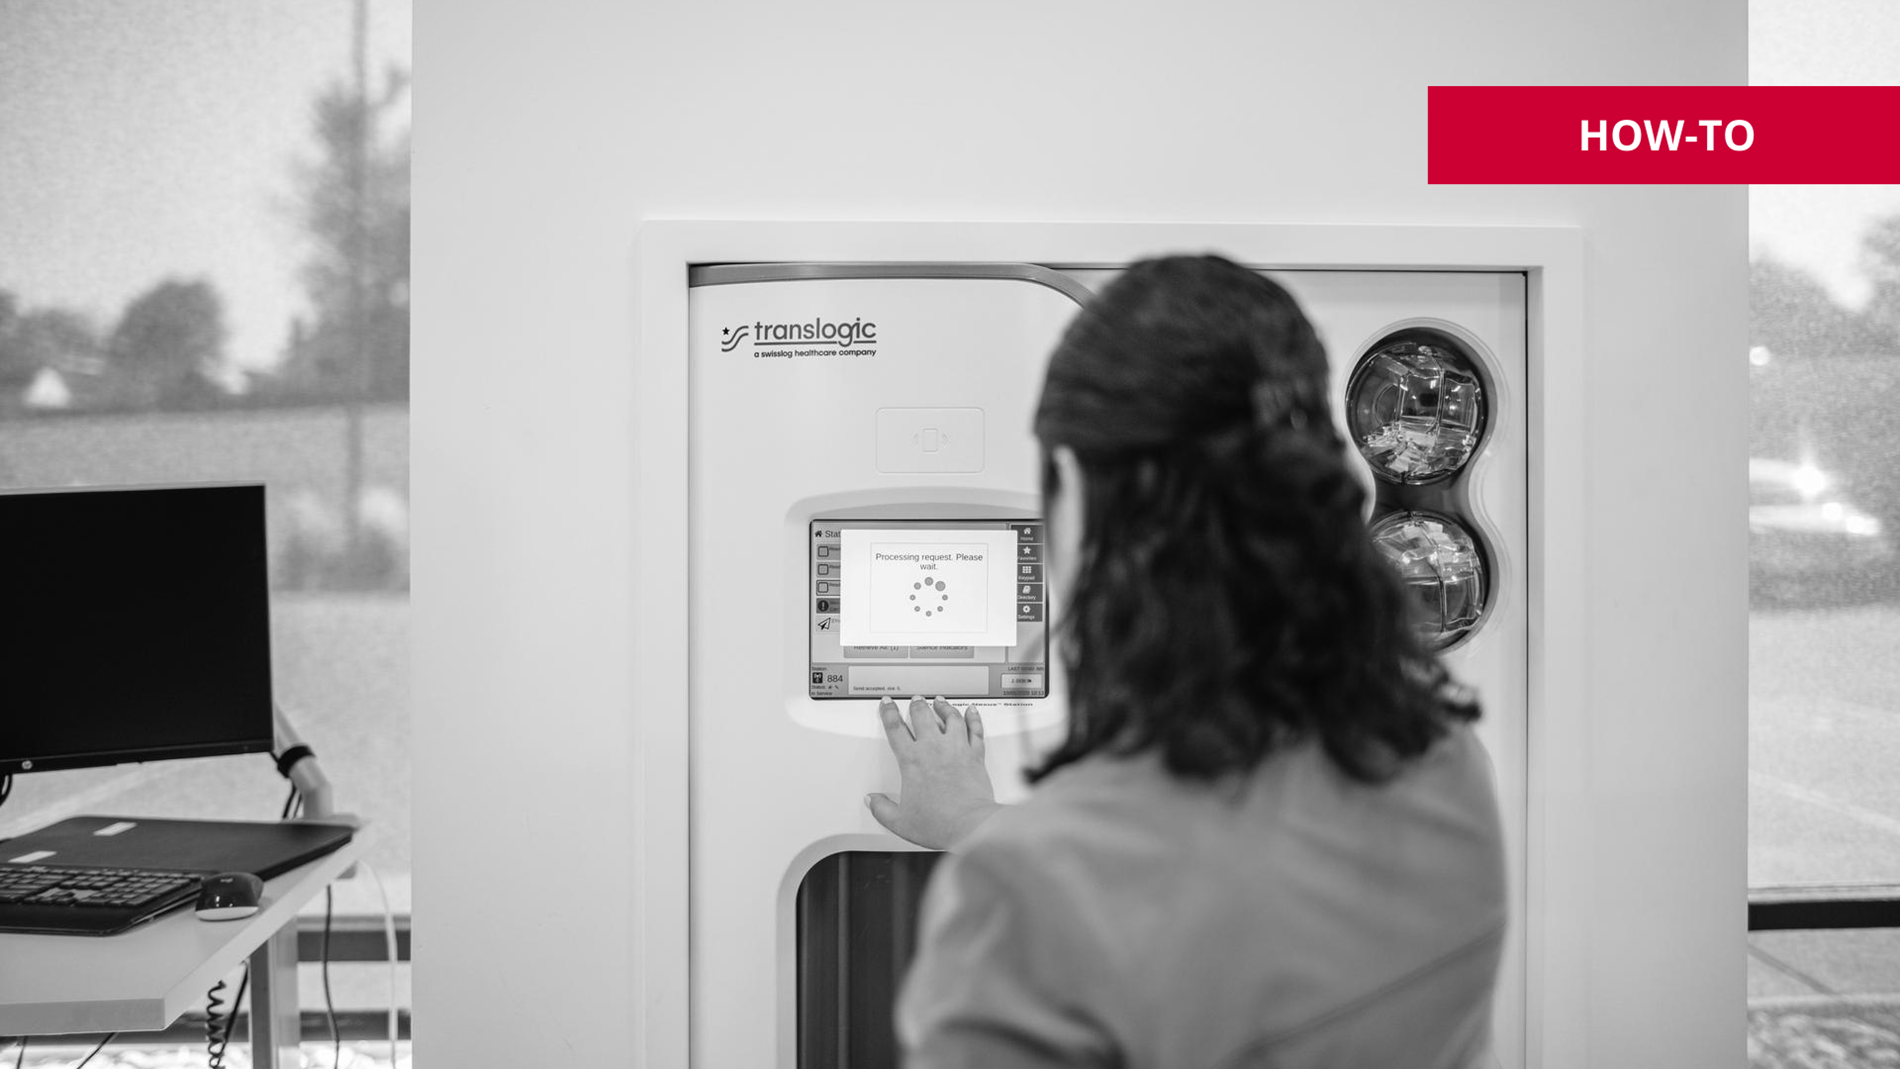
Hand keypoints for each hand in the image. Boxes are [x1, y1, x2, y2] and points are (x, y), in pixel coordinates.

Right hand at [867, 696, 1000, 849]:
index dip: (889, 713)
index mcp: (912, 761)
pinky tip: (972, 712)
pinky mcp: (976, 756)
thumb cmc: (939, 823)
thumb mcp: (900, 821)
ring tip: (940, 702)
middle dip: (917, 705)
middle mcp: (934, 749)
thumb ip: (882, 809)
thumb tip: (872, 801)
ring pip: (951, 718)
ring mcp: (957, 749)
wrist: (970, 826)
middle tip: (915, 700)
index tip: (888, 705)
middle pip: (923, 716)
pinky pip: (975, 730)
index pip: (895, 728)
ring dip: (944, 707)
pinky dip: (974, 718)